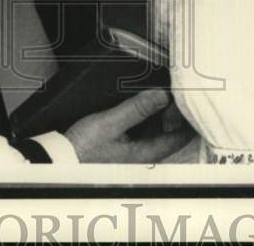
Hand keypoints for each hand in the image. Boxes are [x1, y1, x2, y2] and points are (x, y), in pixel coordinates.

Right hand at [64, 89, 193, 162]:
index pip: (178, 138)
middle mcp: (141, 155)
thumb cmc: (83, 147)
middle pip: (168, 134)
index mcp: (144, 153)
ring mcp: (130, 153)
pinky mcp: (120, 148)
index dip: (188, 121)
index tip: (193, 102)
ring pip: (154, 132)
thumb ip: (137, 109)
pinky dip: (145, 118)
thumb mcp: (111, 123)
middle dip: (175, 115)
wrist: (61, 160)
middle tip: (178, 93)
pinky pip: (140, 132)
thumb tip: (163, 96)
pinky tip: (139, 105)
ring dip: (159, 115)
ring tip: (162, 93)